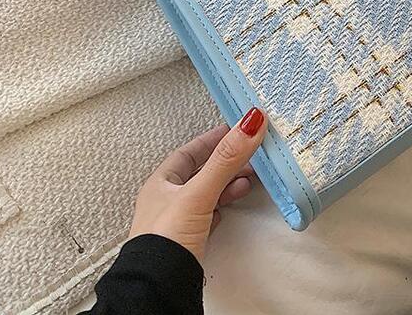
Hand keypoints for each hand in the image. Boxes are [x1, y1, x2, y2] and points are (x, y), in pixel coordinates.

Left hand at [128, 107, 265, 262]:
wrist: (159, 289)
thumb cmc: (167, 238)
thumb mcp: (198, 192)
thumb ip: (225, 159)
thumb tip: (250, 122)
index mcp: (161, 182)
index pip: (189, 151)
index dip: (212, 139)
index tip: (235, 130)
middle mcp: (167, 199)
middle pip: (201, 172)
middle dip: (227, 162)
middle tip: (251, 154)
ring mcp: (177, 222)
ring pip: (207, 194)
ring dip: (228, 184)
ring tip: (250, 179)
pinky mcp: (189, 242)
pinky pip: (209, 215)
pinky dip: (224, 206)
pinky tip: (232, 206)